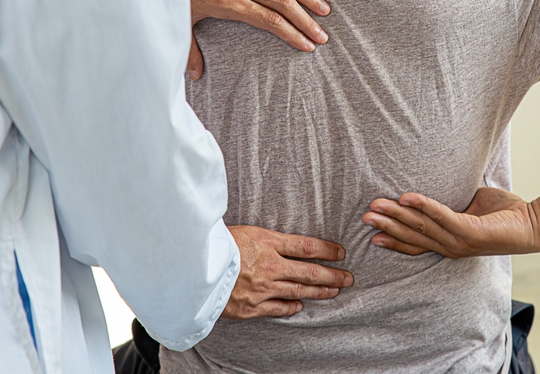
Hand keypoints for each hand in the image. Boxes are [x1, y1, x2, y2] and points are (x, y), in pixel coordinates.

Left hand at [186, 0, 331, 79]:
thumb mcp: (176, 21)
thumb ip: (189, 50)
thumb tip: (196, 77)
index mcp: (226, 2)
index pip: (268, 21)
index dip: (291, 34)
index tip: (308, 45)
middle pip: (281, 2)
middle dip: (305, 20)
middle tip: (323, 33)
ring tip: (323, 7)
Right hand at [221, 225, 353, 319]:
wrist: (190, 268)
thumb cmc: (214, 244)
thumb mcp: (244, 231)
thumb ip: (266, 238)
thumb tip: (284, 241)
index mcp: (267, 242)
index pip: (306, 246)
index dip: (327, 250)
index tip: (341, 253)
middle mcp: (269, 266)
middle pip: (309, 272)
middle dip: (332, 275)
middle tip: (349, 278)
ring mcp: (261, 289)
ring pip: (297, 292)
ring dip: (319, 292)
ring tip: (334, 291)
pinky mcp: (249, 307)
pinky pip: (276, 308)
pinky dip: (290, 307)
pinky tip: (300, 307)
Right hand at [361, 187, 539, 257]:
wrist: (532, 223)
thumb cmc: (502, 214)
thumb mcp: (469, 208)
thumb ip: (451, 205)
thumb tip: (433, 187)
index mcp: (449, 243)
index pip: (415, 244)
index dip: (393, 239)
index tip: (371, 232)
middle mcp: (451, 246)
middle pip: (412, 236)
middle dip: (386, 224)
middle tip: (364, 215)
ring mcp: (460, 241)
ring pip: (421, 227)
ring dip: (396, 215)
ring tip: (376, 206)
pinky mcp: (471, 232)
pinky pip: (441, 216)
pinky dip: (423, 206)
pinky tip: (406, 198)